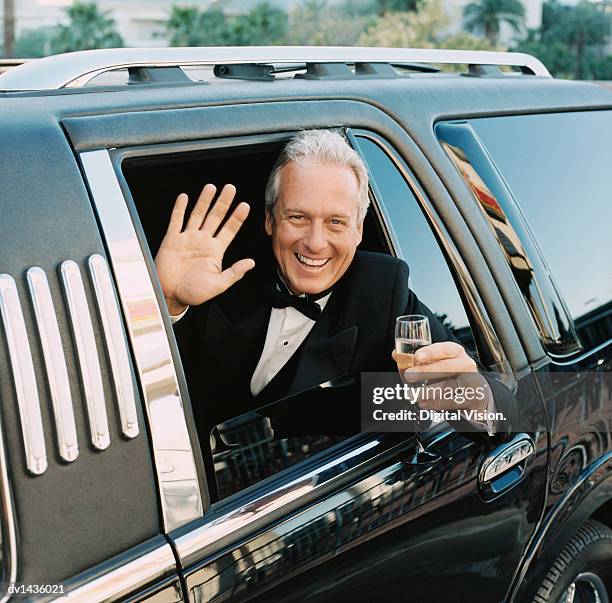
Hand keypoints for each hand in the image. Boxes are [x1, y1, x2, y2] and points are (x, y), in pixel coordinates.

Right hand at [155, 184, 254, 313]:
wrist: (170, 295)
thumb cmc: (193, 293)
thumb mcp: (218, 285)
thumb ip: (234, 273)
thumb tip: (251, 263)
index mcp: (215, 251)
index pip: (229, 230)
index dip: (237, 217)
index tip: (245, 205)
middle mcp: (203, 241)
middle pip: (215, 217)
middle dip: (223, 202)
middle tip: (231, 188)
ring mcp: (187, 239)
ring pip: (198, 215)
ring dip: (204, 201)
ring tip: (211, 187)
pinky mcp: (172, 240)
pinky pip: (176, 221)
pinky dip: (179, 208)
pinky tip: (184, 197)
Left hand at [392, 342, 488, 411]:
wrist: (474, 392)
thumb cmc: (451, 374)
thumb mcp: (437, 363)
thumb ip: (417, 359)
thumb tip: (396, 354)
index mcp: (456, 352)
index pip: (445, 349)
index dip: (431, 352)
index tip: (417, 356)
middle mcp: (465, 364)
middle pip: (447, 367)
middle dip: (425, 371)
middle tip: (409, 375)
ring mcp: (471, 382)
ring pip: (449, 386)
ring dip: (429, 391)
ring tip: (414, 394)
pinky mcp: (472, 398)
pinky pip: (452, 401)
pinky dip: (436, 403)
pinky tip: (423, 403)